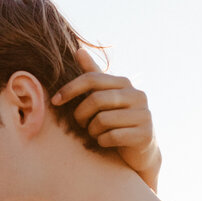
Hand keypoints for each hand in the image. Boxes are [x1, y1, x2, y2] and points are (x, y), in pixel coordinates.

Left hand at [52, 48, 161, 190]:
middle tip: (80, 125)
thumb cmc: (117, 121)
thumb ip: (94, 76)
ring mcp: (144, 114)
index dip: (70, 89)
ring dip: (92, 131)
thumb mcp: (105, 97)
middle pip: (96, 100)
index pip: (92, 78)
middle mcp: (137, 95)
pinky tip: (105, 142)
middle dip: (81, 115)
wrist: (141, 150)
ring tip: (95, 134)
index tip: (56, 101)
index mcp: (125, 83)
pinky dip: (102, 142)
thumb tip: (79, 50)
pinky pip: (112, 137)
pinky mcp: (145, 134)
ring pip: (102, 120)